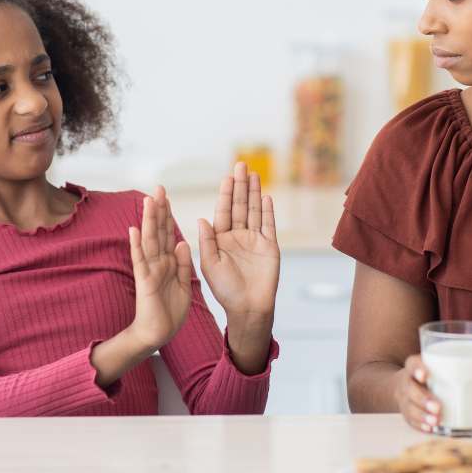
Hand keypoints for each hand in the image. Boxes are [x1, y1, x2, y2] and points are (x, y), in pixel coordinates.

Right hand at [127, 187, 193, 349]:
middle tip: (158, 188)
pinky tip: (134, 229)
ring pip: (149, 240)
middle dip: (159, 210)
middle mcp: (157, 262)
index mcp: (168, 262)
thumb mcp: (183, 284)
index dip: (168, 215)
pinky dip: (136, 245)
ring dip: (148, 220)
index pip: (168, 234)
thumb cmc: (170, 312)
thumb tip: (182, 242)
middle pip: (158, 231)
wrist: (159, 334)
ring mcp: (149, 270)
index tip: (168, 197)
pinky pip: (140, 260)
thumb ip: (182, 264)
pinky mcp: (144, 281)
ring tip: (147, 200)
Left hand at [196, 162, 279, 321]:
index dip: (226, 194)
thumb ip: (207, 242)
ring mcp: (255, 240)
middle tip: (241, 164)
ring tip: (254, 174)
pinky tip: (266, 196)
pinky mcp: (270, 247)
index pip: (223, 211)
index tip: (226, 177)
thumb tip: (201, 219)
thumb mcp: (210, 266)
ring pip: (255, 211)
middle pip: (240, 206)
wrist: (248, 307)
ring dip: (254, 192)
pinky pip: (269, 225)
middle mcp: (238, 236)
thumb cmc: (225, 290)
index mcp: (221, 239)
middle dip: (240, 186)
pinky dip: (268, 211)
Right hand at [396, 354, 441, 432]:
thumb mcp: (434, 363)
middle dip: (423, 399)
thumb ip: (451, 364)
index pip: (412, 365)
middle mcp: (406, 382)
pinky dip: (420, 425)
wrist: (405, 384)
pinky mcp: (407, 413)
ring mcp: (404, 399)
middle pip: (411, 390)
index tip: (424, 376)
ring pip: (410, 408)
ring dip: (422, 416)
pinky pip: (411, 420)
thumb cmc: (429, 372)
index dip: (417, 370)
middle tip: (437, 407)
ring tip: (436, 422)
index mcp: (412, 366)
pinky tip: (430, 429)